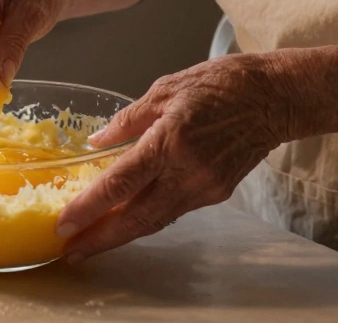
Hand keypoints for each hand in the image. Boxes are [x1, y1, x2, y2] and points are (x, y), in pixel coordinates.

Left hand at [56, 55, 295, 263]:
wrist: (273, 97)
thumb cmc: (221, 84)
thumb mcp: (165, 89)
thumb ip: (127, 120)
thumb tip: (96, 142)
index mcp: (170, 140)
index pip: (121, 183)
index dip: (89, 208)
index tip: (64, 225)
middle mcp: (187, 171)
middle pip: (136, 217)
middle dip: (99, 239)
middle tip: (70, 252)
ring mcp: (204, 186)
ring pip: (155, 220)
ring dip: (121, 234)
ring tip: (90, 242)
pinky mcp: (216, 193)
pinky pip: (174, 210)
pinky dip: (147, 217)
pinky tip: (126, 220)